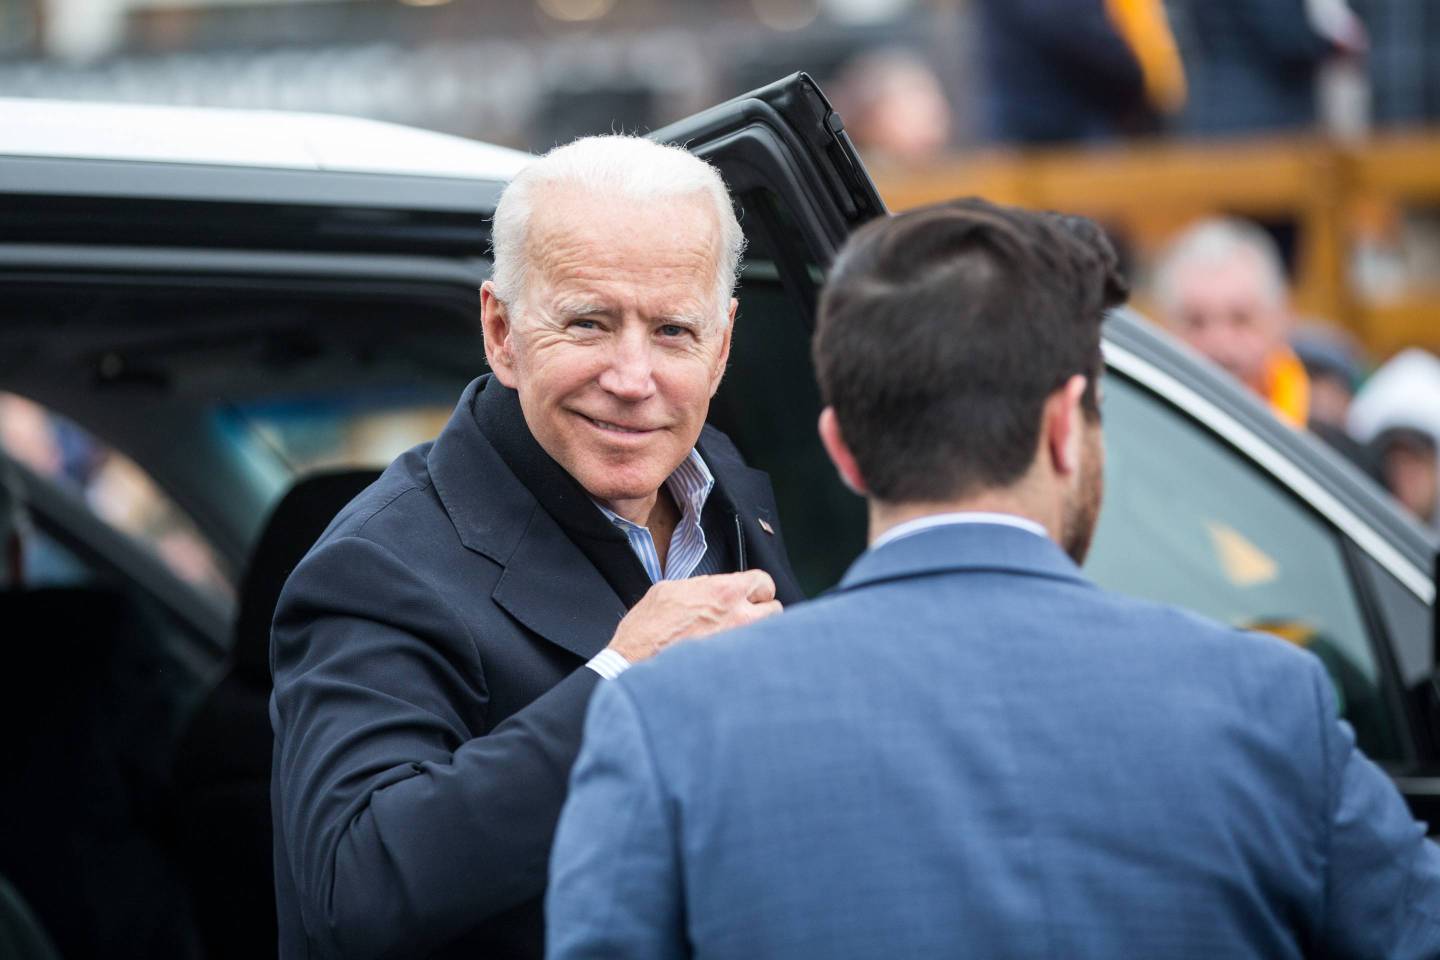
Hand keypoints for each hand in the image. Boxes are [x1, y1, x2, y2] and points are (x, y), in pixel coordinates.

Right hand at [607, 570, 781, 663]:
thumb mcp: (669, 589)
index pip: (764, 581)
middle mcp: (739, 618)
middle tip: (748, 615)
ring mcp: (738, 646)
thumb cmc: (647, 628)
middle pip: (777, 609)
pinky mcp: (734, 669)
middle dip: (764, 611)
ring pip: (768, 636)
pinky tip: (730, 659)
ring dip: (758, 635)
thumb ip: (700, 586)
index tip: (750, 593)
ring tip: (740, 638)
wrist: (635, 662)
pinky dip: (746, 658)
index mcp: (724, 592)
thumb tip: (710, 588)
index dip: (757, 587)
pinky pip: (752, 659)